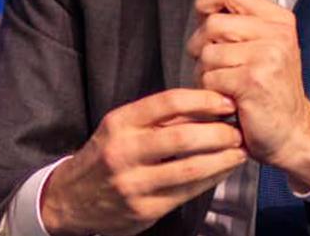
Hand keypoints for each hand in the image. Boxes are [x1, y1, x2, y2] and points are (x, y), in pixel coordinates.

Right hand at [40, 88, 245, 235]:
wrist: (70, 199)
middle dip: (219, 132)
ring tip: (240, 150)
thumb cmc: (103, 156)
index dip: (203, 100)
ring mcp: (134, 183)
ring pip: (189, 169)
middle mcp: (124, 151)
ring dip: (222, 159)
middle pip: (183, 137)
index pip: (168, 102)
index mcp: (120, 123)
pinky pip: (186, 192)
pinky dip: (211, 179)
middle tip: (238, 129)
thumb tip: (204, 105)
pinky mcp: (145, 209)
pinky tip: (223, 170)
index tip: (225, 101)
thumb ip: (158, 118)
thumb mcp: (121, 127)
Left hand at [186, 0, 309, 190]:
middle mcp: (276, 34)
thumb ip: (243, 25)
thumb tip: (204, 10)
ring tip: (224, 83)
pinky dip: (211, 91)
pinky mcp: (252, 80)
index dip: (207, 3)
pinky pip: (210, 77)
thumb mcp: (268, 48)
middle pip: (213, 23)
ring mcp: (266, 56)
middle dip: (201, 45)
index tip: (203, 16)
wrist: (293, 131)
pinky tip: (228, 96)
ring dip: (206, 72)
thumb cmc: (274, 92)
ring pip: (208, 52)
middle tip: (213, 64)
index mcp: (279, 21)